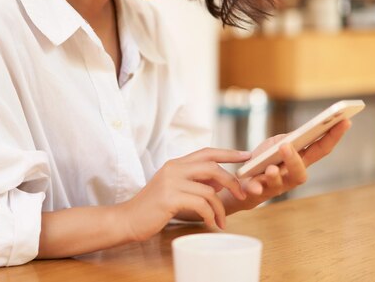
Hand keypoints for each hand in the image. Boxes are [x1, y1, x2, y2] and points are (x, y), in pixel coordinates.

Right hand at [119, 148, 250, 241]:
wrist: (128, 219)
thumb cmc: (152, 207)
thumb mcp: (174, 189)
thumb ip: (194, 182)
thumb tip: (220, 180)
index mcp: (175, 164)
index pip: (206, 151)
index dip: (228, 153)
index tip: (246, 155)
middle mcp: (173, 168)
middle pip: (212, 167)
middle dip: (232, 182)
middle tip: (241, 196)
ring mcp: (171, 182)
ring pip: (209, 190)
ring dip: (220, 208)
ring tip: (221, 221)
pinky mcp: (169, 198)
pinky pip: (201, 204)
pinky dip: (210, 216)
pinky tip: (210, 224)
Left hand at [222, 119, 351, 212]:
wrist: (242, 180)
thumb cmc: (263, 160)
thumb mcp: (274, 145)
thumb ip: (287, 140)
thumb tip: (296, 136)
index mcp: (300, 161)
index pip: (321, 149)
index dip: (334, 136)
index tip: (345, 120)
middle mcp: (291, 176)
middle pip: (300, 172)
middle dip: (294, 160)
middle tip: (286, 146)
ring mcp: (275, 185)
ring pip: (279, 183)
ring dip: (274, 175)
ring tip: (270, 168)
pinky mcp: (256, 191)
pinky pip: (256, 190)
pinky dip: (254, 187)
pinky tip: (253, 185)